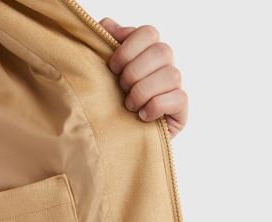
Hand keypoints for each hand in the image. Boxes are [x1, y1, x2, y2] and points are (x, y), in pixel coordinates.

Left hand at [99, 18, 187, 138]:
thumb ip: (104, 45)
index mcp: (145, 52)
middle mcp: (164, 65)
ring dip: (143, 91)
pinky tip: (142, 116)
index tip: (112, 67)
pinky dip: (156, 106)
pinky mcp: (180, 110)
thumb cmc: (105, 103)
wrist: (110, 140)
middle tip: (121, 88)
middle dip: (135, 71)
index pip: (148, 32)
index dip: (128, 48)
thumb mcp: (100, 74)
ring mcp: (174, 87)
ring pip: (171, 75)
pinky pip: (178, 98)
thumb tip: (108, 24)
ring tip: (129, 105)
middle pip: (162, 51)